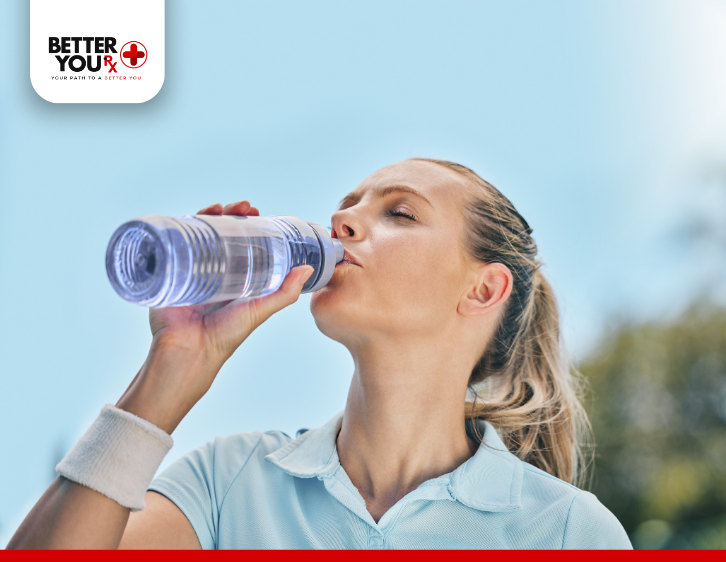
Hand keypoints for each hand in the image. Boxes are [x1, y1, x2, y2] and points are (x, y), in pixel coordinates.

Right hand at [116, 200, 314, 432]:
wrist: (189, 351)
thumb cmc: (224, 336)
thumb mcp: (259, 310)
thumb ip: (284, 294)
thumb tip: (308, 269)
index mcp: (232, 276)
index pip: (239, 241)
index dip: (247, 224)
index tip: (256, 211)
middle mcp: (210, 269)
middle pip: (218, 232)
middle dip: (229, 214)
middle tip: (242, 207)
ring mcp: (188, 268)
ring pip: (196, 233)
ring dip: (207, 215)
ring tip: (220, 208)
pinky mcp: (167, 271)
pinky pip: (171, 244)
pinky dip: (178, 226)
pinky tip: (188, 216)